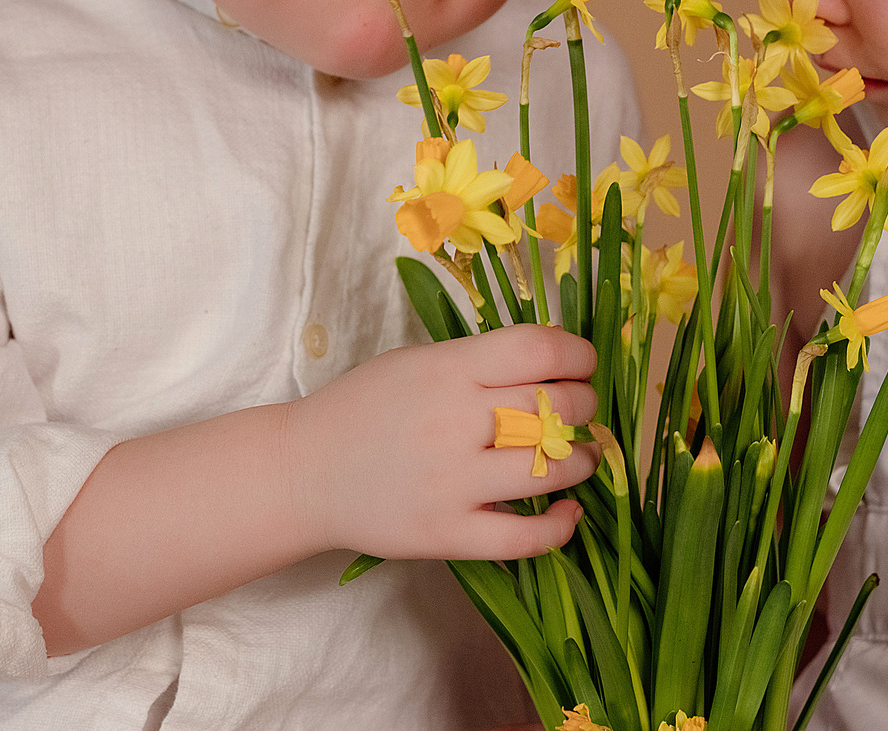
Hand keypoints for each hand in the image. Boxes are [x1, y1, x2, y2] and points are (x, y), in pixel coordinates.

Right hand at [285, 323, 598, 561]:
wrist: (304, 472)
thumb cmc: (363, 409)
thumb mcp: (417, 362)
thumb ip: (478, 361)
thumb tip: (552, 361)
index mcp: (448, 370)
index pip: (537, 349)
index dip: (577, 353)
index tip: (583, 363)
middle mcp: (455, 422)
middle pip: (555, 408)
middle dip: (584, 406)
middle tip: (582, 410)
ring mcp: (453, 483)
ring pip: (551, 470)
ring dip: (583, 461)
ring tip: (583, 456)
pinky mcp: (448, 534)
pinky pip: (524, 538)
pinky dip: (560, 527)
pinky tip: (569, 511)